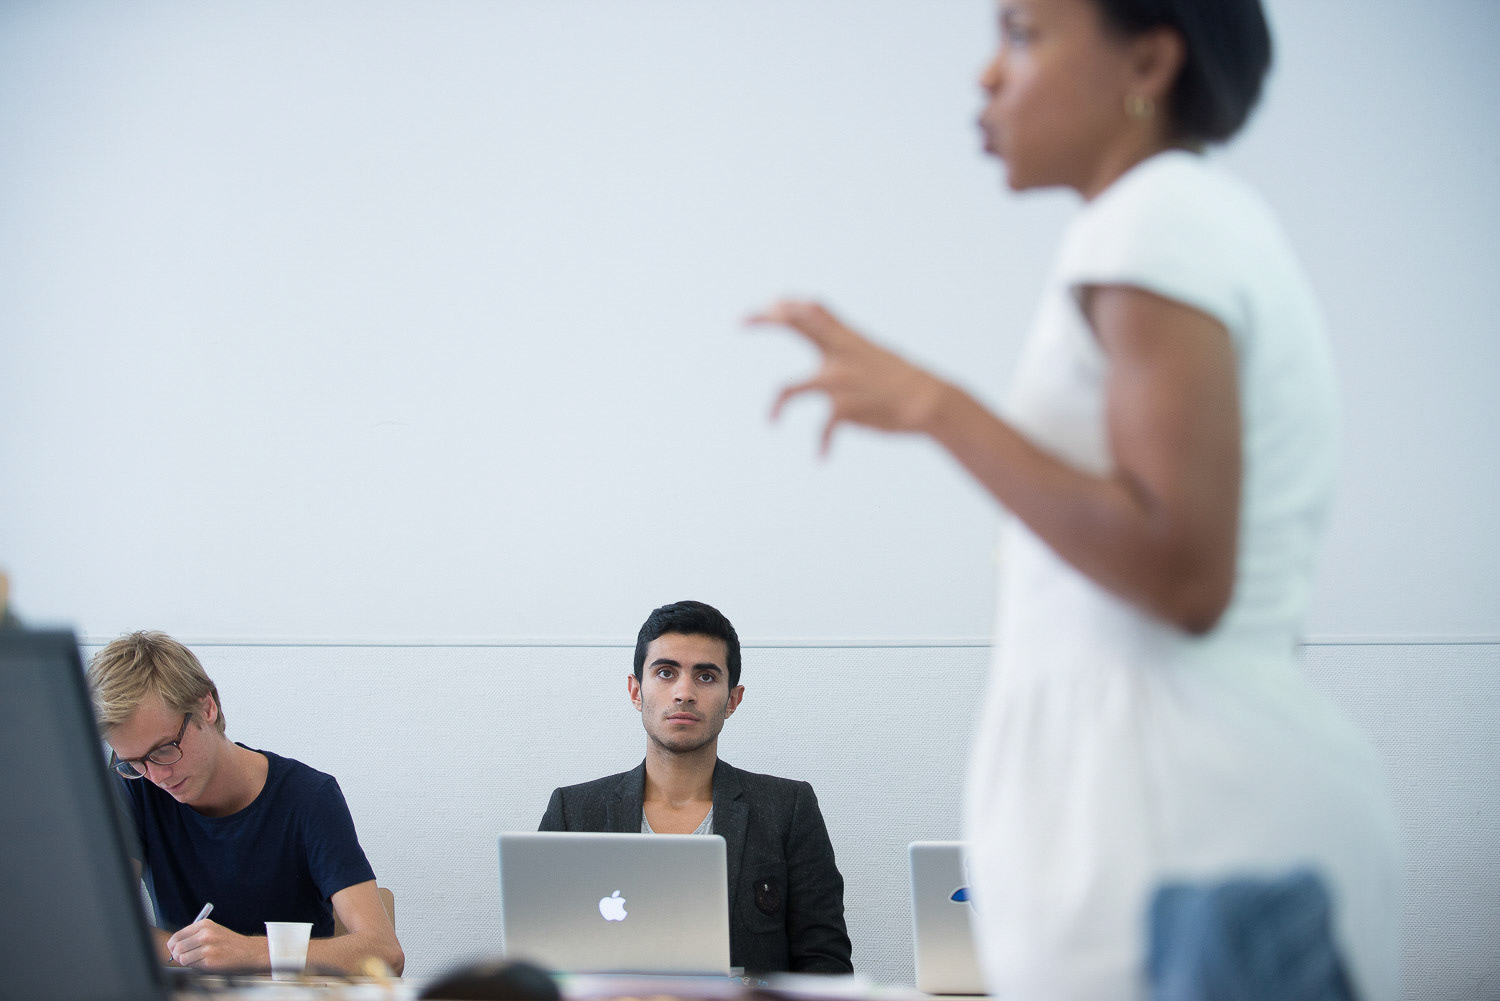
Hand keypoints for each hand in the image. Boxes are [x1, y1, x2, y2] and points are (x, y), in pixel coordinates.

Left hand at [166, 919, 263, 970]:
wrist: (248, 952)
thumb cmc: (229, 944)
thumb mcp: (212, 932)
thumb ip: (194, 937)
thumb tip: (174, 948)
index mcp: (204, 925)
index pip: (177, 936)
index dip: (172, 946)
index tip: (175, 951)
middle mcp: (205, 934)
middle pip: (176, 947)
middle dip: (177, 956)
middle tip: (184, 958)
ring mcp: (208, 947)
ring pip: (181, 958)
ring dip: (186, 962)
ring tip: (196, 961)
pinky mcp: (210, 960)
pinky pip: (191, 966)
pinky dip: (195, 967)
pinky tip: (205, 963)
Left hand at [746, 299, 948, 453]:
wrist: (927, 400)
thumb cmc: (898, 379)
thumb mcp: (870, 352)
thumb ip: (843, 342)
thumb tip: (825, 330)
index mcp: (846, 341)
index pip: (811, 312)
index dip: (785, 306)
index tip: (765, 307)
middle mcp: (838, 354)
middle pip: (797, 324)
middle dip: (767, 320)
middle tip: (741, 321)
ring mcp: (840, 380)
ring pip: (789, 390)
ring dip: (776, 406)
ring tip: (771, 421)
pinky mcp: (845, 407)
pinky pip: (822, 426)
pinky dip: (822, 442)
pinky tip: (822, 455)